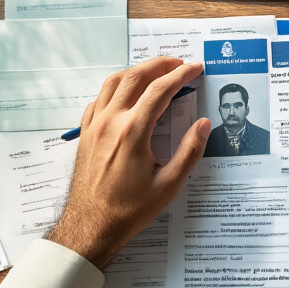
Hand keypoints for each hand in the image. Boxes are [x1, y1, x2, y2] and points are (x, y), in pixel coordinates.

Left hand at [47, 57, 210, 268]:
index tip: (195, 68)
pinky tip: (126, 95)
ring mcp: (94, 125)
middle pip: (135, 76)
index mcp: (133, 131)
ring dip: (136, 71)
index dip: (181, 74)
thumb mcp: (168, 185)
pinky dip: (115, 88)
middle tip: (179, 62)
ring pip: (113, 82)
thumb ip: (189, 152)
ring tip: (155, 72)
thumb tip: (203, 125)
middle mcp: (110, 121)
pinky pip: (98, 99)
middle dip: (160, 64)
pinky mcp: (85, 133)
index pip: (160, 89)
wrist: (90, 225)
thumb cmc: (128, 209)